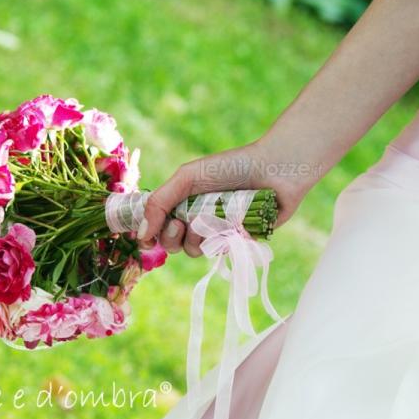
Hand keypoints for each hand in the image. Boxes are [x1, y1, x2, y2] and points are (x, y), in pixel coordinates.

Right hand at [136, 139, 318, 256]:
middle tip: (182, 225)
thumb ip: (160, 202)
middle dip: (172, 237)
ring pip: (195, 250)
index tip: (147, 236)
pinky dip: (222, 242)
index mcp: (184, 200)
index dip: (150, 233)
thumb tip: (141, 235)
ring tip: (212, 221)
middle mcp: (199, 217)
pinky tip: (232, 226)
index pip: (157, 225)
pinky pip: (221, 253)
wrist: (276, 169)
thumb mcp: (188, 177)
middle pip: (172, 243)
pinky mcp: (239, 241)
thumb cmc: (233, 166)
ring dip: (198, 238)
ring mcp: (219, 230)